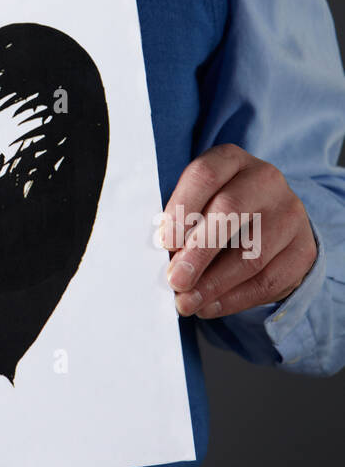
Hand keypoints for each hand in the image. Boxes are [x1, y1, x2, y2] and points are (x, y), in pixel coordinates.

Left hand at [160, 143, 316, 318]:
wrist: (271, 220)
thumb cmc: (218, 209)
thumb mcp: (199, 200)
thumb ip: (181, 221)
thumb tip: (164, 257)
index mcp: (232, 160)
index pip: (206, 175)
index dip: (182, 207)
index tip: (164, 241)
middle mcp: (266, 180)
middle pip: (230, 211)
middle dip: (198, 250)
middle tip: (175, 279)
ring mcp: (290, 213)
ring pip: (251, 253)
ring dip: (214, 284)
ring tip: (187, 302)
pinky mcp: (303, 248)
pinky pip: (269, 281)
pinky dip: (235, 299)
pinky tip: (210, 306)